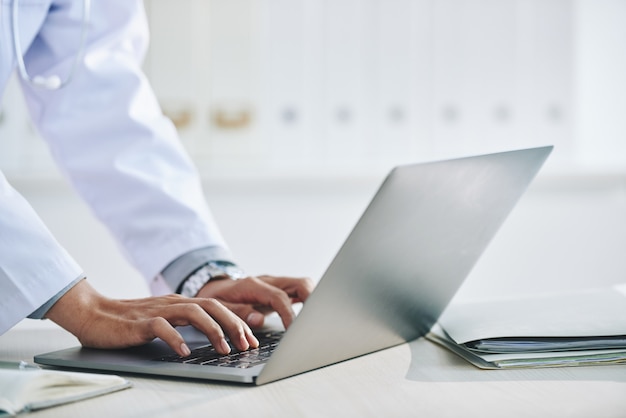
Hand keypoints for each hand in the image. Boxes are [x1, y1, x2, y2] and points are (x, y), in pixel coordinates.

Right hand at [45, 279, 257, 356]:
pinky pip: (162, 327)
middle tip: (248, 345)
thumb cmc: (128, 322)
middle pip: (212, 306)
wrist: (92, 314)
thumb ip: (184, 324)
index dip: (238, 321)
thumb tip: (213, 338)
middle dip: (234, 324)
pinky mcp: (140, 322)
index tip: (252, 339)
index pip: (217, 307)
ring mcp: (157, 310)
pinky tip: (185, 352)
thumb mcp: (164, 320)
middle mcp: (173, 303)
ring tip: (225, 349)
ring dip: (213, 330)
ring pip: (194, 312)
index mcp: (180, 302)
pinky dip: (177, 339)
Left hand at [196, 275, 313, 328]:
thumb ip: (239, 313)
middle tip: (315, 320)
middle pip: (299, 284)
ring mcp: (276, 285)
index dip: (289, 314)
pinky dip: (308, 301)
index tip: (294, 330)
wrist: (214, 289)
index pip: (279, 297)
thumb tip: (258, 320)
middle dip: (312, 299)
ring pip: (303, 285)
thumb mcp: (220, 307)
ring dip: (313, 299)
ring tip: (316, 319)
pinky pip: (299, 292)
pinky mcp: (280, 291)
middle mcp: (269, 282)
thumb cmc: (217, 298)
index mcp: (254, 285)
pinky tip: (311, 315)